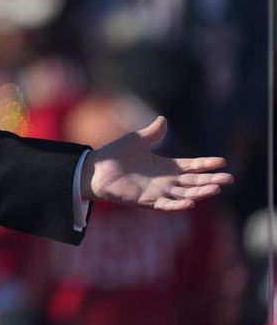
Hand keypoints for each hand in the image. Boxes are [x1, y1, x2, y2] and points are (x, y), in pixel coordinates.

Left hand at [81, 116, 231, 209]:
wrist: (95, 169)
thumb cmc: (115, 154)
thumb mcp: (137, 140)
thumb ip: (152, 133)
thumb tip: (163, 119)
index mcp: (165, 166)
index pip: (191, 166)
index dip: (206, 164)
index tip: (222, 161)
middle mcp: (165, 181)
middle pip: (193, 182)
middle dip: (211, 180)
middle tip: (229, 179)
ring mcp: (157, 192)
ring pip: (184, 194)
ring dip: (200, 193)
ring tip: (216, 189)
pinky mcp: (146, 201)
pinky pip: (165, 205)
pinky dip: (177, 205)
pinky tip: (190, 203)